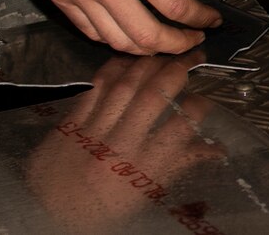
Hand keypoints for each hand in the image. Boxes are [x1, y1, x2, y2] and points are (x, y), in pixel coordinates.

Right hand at [8, 0, 222, 52]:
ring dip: (147, 49)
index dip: (199, 18)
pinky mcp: (60, 0)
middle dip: (178, 44)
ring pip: (118, 43)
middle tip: (193, 38)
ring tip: (164, 40)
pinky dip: (115, 40)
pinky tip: (128, 32)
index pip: (173, 4)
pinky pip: (91, 33)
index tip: (210, 19)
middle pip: (148, 37)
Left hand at [23, 51, 224, 231]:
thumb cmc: (106, 208)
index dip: (199, 107)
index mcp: (142, 171)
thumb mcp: (145, 194)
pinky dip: (115, 68)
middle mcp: (119, 147)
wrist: (49, 215)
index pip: (179, 129)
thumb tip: (218, 148)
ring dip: (149, 63)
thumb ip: (179, 165)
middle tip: (194, 56)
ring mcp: (92, 132)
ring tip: (165, 53)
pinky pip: (95, 86)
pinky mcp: (70, 122)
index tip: (206, 97)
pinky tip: (129, 60)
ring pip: (126, 85)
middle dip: (178, 70)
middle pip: (154, 97)